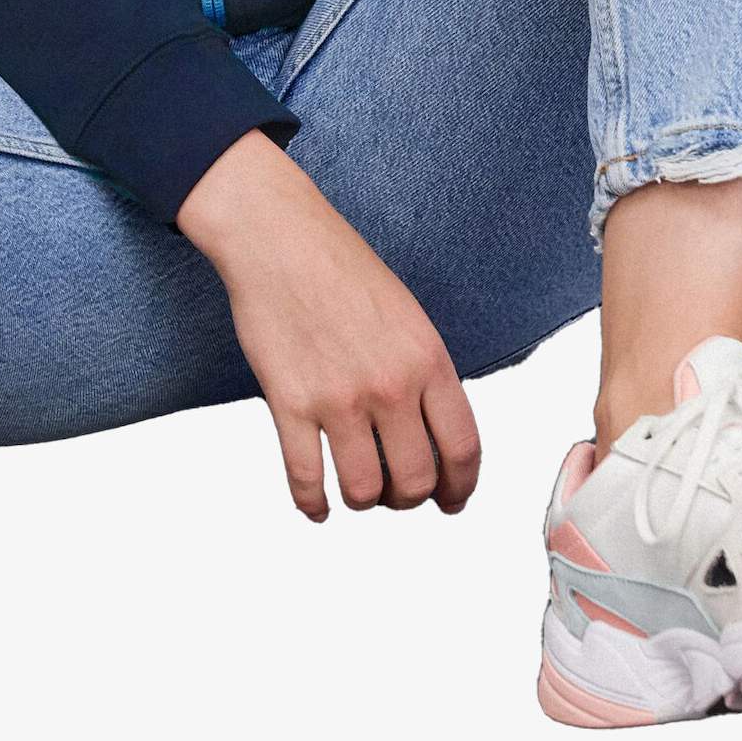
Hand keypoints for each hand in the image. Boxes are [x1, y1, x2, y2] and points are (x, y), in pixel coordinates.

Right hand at [177, 132, 481, 519]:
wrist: (279, 236)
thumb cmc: (341, 267)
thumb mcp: (407, 314)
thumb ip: (424, 373)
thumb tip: (432, 434)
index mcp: (427, 358)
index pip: (462, 448)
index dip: (461, 488)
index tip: (451, 501)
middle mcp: (390, 384)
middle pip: (414, 482)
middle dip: (408, 500)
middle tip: (396, 494)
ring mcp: (339, 397)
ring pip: (364, 491)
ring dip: (362, 500)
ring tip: (356, 489)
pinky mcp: (290, 403)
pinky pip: (306, 481)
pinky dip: (313, 504)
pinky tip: (317, 504)